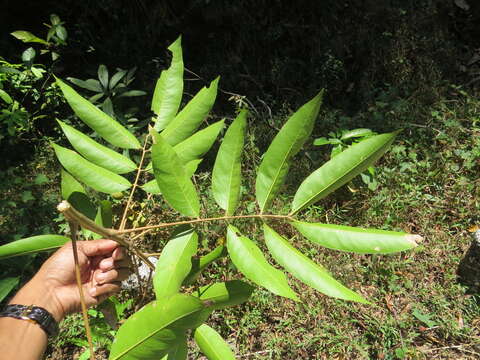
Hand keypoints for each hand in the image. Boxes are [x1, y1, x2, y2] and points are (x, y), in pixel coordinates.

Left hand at [10, 239, 130, 320]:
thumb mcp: (78, 248)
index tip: (116, 252)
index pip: (116, 248)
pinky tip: (92, 290)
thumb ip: (98, 244)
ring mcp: (103, 279)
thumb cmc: (60, 267)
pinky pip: (116, 287)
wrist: (52, 292)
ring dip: (111, 274)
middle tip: (102, 265)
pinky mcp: (104, 293)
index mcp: (95, 253)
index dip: (120, 249)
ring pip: (123, 273)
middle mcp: (101, 265)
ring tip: (97, 279)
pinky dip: (106, 287)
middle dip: (117, 261)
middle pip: (124, 260)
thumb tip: (116, 242)